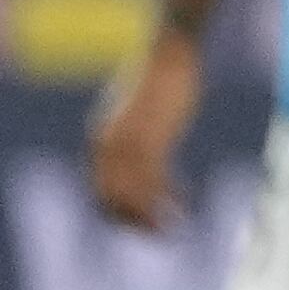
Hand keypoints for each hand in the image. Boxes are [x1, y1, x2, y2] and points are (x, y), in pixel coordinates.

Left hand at [87, 30, 199, 234]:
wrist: (170, 55)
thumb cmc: (162, 76)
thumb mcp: (142, 110)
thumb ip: (138, 131)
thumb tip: (147, 145)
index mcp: (101, 139)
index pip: (101, 186)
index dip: (120, 208)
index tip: (144, 219)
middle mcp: (107, 145)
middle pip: (111, 197)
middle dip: (133, 221)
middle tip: (159, 234)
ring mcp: (128, 144)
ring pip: (133, 195)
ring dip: (151, 218)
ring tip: (173, 229)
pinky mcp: (150, 141)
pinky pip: (155, 183)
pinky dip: (167, 201)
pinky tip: (185, 207)